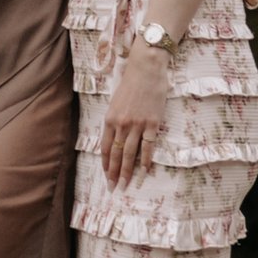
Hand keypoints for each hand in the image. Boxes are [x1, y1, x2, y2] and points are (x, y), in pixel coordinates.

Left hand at [100, 38, 169, 187]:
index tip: (106, 176)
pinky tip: (144, 173)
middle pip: (116, 154)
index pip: (105, 147)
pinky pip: (148, 147)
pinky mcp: (152, 124)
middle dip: (114, 173)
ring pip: (130, 154)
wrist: (146, 69)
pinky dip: (146, 161)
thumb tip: (115, 137)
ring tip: (125, 185)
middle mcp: (121, 123)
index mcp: (109, 118)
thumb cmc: (131, 82)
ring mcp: (136, 125)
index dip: (105, 163)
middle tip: (113, 188)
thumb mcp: (116, 101)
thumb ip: (115, 119)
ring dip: (127, 172)